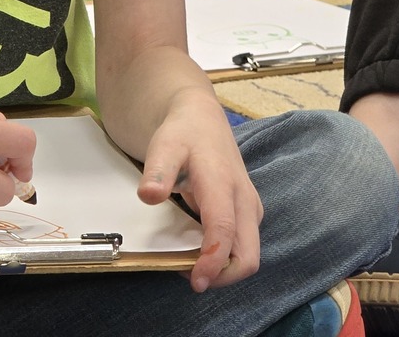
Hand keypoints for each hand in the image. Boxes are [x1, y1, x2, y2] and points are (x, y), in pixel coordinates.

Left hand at [137, 88, 262, 293]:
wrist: (200, 118)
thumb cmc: (182, 134)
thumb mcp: (164, 146)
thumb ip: (157, 170)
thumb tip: (148, 196)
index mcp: (223, 183)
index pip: (225, 230)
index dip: (213, 261)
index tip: (194, 280)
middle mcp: (244, 200)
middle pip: (247, 256)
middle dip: (222, 276)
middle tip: (189, 277)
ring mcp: (250, 208)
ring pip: (248, 254)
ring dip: (224, 269)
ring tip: (190, 264)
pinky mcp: (249, 213)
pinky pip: (243, 245)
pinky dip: (226, 257)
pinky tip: (199, 250)